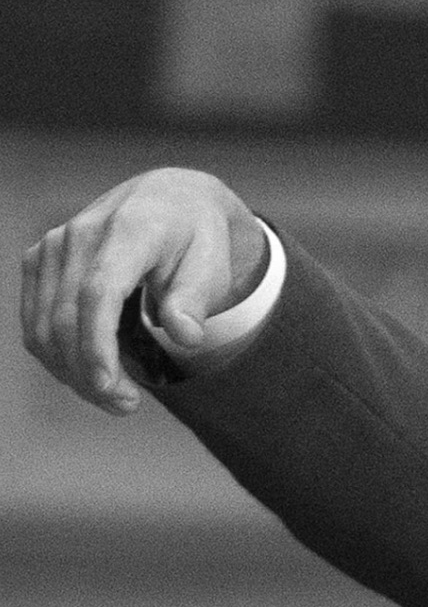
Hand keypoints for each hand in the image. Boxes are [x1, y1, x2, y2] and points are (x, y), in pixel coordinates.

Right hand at [19, 167, 264, 414]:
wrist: (169, 200)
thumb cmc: (196, 237)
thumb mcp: (213, 263)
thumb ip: (196, 299)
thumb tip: (185, 335)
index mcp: (130, 230)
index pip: (99, 293)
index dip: (97, 345)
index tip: (110, 386)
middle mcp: (80, 234)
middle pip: (67, 318)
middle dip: (90, 373)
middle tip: (126, 406)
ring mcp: (53, 246)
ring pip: (43, 325)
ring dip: (71, 371)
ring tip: (115, 397)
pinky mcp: (39, 260)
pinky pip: (35, 319)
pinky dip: (56, 354)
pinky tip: (89, 373)